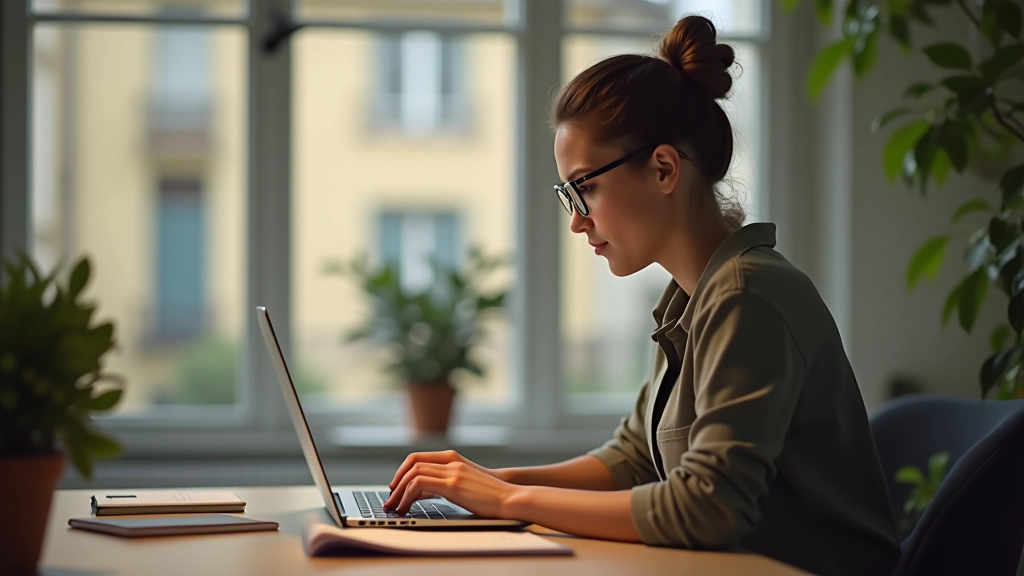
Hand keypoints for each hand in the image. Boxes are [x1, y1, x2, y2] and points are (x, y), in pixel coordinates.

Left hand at [385, 451, 518, 517]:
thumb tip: (422, 493)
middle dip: (396, 482)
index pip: (417, 457)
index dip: (402, 471)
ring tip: (395, 507)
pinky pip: (420, 485)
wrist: (509, 497)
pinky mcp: (453, 485)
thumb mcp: (463, 483)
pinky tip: (407, 508)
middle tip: (390, 498)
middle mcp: (450, 462)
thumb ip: (444, 483)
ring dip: (399, 491)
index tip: (395, 486)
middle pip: (412, 464)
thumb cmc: (488, 494)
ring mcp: (452, 472)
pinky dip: (407, 496)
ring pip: (413, 474)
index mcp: (452, 458)